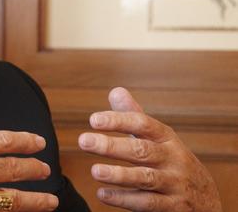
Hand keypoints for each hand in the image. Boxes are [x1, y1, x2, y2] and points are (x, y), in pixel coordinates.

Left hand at [78, 87, 221, 210]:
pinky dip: (124, 199)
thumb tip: (115, 91)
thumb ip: (134, 117)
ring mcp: (174, 183)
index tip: (93, 119)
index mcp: (166, 139)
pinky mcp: (173, 207)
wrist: (206, 199)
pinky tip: (102, 194)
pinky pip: (147, 203)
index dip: (119, 121)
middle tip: (84, 141)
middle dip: (112, 145)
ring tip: (95, 171)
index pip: (143, 124)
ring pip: (145, 178)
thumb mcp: (158, 139)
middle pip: (142, 150)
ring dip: (119, 175)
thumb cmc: (171, 162)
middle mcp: (172, 159)